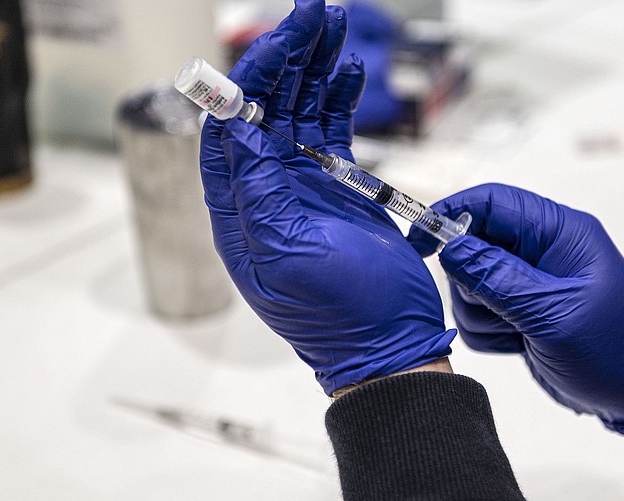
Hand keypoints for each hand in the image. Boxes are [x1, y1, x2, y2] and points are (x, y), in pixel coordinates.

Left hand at [200, 0, 454, 394]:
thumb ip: (258, 193)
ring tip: (333, 24)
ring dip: (314, 68)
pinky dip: (340, 99)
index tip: (281, 42)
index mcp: (241, 211)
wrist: (391, 344)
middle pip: (266, 108)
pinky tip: (348, 71)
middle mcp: (265, 193)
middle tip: (316, 12)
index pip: (231, 127)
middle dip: (287, 57)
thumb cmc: (340, 316)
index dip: (250, 79)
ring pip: (300, 112)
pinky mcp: (337, 189)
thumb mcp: (289, 257)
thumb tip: (234, 129)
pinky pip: (332, 131)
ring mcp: (302, 187)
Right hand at [409, 184, 623, 435]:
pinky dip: (486, 333)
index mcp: (558, 233)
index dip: (451, 214)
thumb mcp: (554, 313)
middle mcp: (539, 251)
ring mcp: (526, 283)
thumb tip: (451, 248)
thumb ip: (498, 278)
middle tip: (499, 310)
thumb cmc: (615, 350)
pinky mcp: (517, 311)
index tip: (420, 241)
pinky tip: (517, 345)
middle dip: (470, 282)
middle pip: (471, 245)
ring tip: (516, 333)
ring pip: (468, 284)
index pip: (492, 203)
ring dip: (480, 313)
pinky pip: (476, 313)